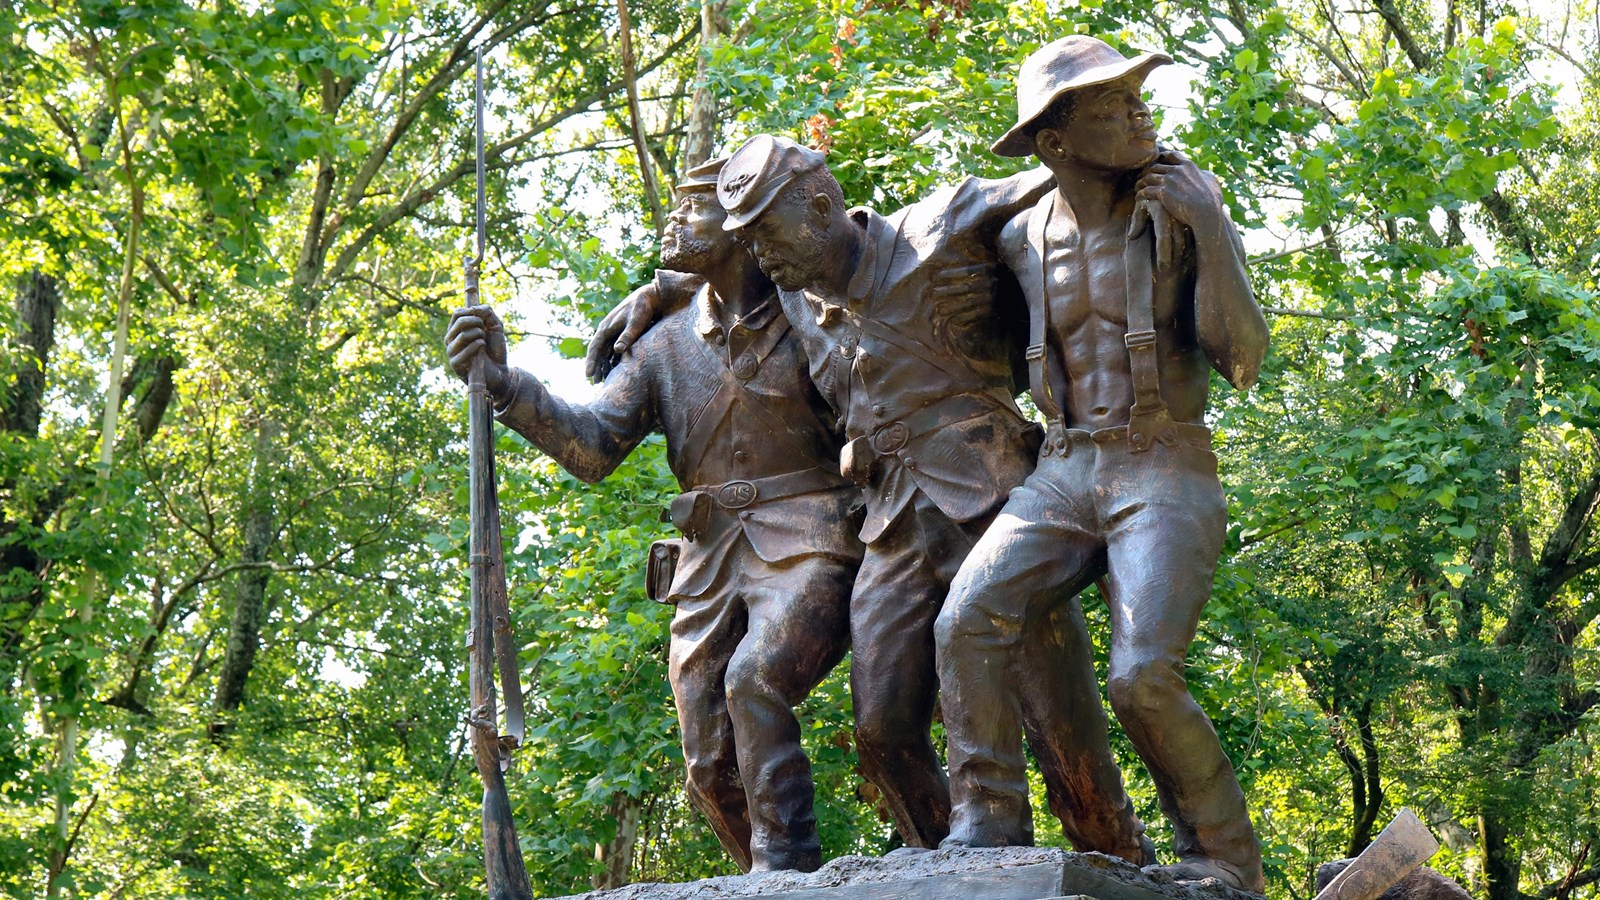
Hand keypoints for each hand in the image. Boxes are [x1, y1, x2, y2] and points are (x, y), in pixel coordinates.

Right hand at [446, 305, 508, 394]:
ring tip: (484, 340)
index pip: (457, 313)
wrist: (500, 371)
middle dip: (478, 322)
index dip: (471, 311)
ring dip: (479, 335)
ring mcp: (451, 352)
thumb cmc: (495, 349)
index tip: (482, 316)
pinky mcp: (455, 363)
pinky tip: (482, 348)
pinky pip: (467, 348)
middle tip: (484, 330)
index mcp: (457, 330)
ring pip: (463, 335)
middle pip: (459, 321)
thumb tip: (474, 308)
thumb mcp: (495, 326)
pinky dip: (479, 345)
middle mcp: (450, 339)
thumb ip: (488, 313)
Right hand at [584, 281, 660, 382]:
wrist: (652, 296)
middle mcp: (607, 330)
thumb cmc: (644, 308)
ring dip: (603, 364)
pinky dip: (612, 359)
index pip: (594, 348)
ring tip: (603, 379)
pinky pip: (613, 349)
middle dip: (596, 366)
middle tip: (595, 382)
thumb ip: (627, 336)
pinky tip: (615, 369)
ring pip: (605, 351)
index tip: (588, 375)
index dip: (591, 362)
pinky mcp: (622, 332)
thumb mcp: (636, 322)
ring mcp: (614, 331)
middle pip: (598, 351)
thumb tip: (617, 350)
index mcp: (606, 327)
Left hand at [1129, 149, 1224, 269]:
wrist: (1206, 214)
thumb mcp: (1212, 183)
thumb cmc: (1212, 201)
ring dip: (1140, 181)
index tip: (1156, 162)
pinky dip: (1140, 193)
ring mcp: (1169, 181)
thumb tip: (1203, 173)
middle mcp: (1177, 170)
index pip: (1170, 155)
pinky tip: (1138, 197)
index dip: (1161, 157)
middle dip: (1146, 170)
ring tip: (1137, 186)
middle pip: (1155, 165)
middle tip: (1141, 176)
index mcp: (1189, 165)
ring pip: (1148, 177)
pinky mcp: (1162, 193)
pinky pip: (1145, 190)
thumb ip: (1205, 175)